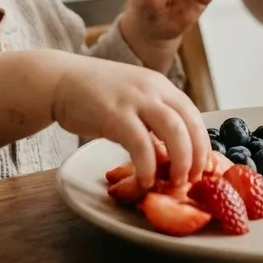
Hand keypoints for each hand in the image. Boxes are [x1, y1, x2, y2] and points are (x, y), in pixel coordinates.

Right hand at [52, 54, 210, 186]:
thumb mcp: (132, 96)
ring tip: (176, 182)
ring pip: (173, 131)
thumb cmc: (95, 93)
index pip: (193, 114)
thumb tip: (169, 150)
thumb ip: (152, 116)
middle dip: (197, 155)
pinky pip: (140, 144)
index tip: (202, 166)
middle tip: (193, 179)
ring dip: (180, 160)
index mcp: (159, 85)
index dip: (202, 142)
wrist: (60, 80)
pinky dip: (147, 166)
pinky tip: (145, 180)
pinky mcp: (114, 115)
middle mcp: (152, 89)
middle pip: (189, 123)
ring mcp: (134, 100)